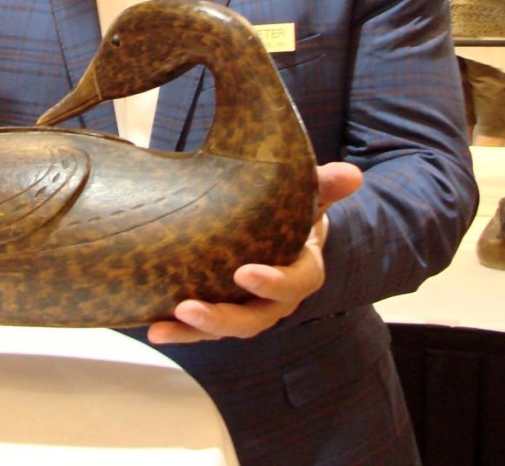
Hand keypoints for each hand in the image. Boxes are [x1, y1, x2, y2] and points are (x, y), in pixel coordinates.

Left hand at [147, 161, 361, 344]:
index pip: (293, 285)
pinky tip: (153, 327)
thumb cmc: (298, 211)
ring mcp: (248, 309)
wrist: (285, 229)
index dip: (272, 283)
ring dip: (194, 330)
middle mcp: (276, 300)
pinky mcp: (222, 310)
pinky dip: (179, 330)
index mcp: (303, 273)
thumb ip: (326, 186)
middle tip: (190, 307)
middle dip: (221, 318)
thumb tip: (351, 174)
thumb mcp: (313, 196)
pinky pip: (202, 327)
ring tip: (162, 326)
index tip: (243, 272)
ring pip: (224, 329)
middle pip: (253, 319)